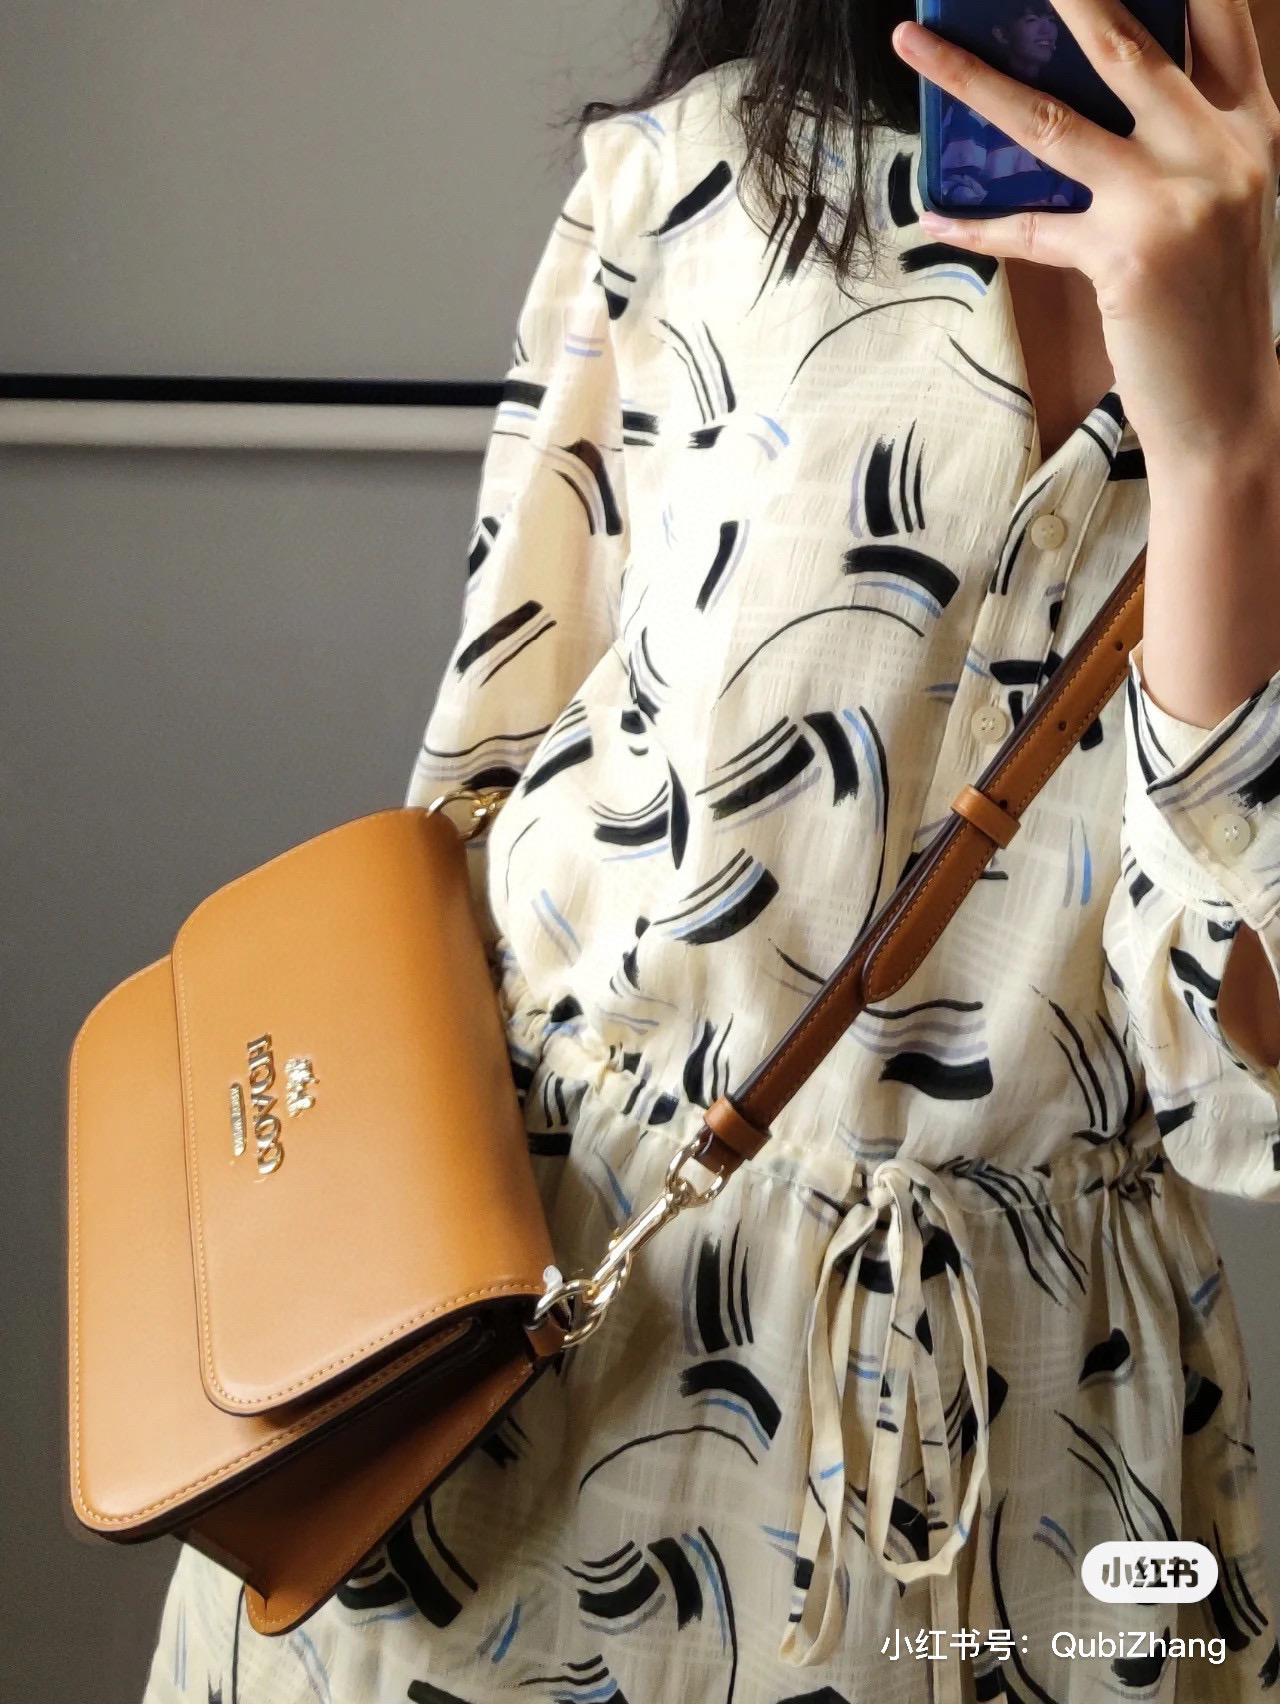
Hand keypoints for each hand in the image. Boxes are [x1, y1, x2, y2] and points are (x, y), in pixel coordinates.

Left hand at [892, 0, 1279, 458]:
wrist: (1227, 403)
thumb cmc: (1209, 303)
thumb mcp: (1217, 201)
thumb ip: (1173, 138)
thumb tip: (1078, 95)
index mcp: (1249, 124)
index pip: (1217, 13)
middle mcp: (1219, 148)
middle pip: (1125, 44)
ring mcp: (1173, 200)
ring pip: (1053, 122)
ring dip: (973, 80)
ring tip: (918, 43)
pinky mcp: (1126, 257)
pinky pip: (1028, 229)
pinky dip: (976, 225)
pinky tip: (934, 216)